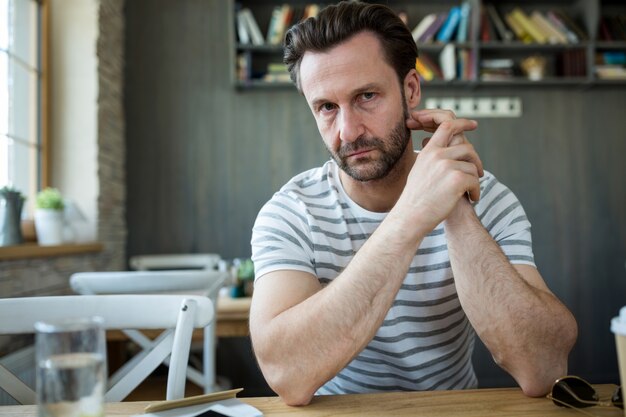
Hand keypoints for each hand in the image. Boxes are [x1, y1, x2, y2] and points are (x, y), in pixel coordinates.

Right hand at [394, 109, 482, 231]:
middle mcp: (437, 155)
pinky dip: (476, 191)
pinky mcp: (457, 179)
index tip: (472, 124)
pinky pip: (475, 180)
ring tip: (469, 191)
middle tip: (480, 171)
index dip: (462, 122)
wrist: (412, 217)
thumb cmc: (417, 198)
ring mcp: (447, 166)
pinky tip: (471, 198)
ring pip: (472, 166)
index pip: (447, 124)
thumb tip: (437, 144)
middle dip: (476, 159)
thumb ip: (431, 155)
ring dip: (474, 180)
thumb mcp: (419, 170)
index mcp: (428, 151)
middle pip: (467, 147)